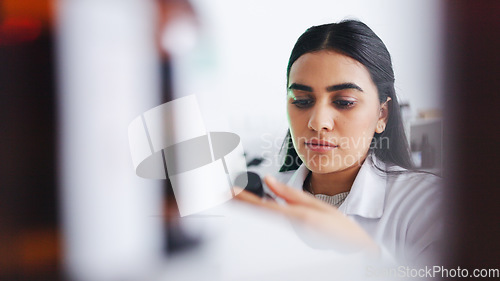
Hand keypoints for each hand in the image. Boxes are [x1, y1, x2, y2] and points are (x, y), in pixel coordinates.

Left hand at [235, 175, 379, 255]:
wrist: (354, 249)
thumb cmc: (340, 228)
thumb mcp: (316, 205)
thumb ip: (290, 193)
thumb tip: (269, 181)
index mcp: (296, 217)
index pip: (262, 206)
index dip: (243, 199)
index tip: (228, 192)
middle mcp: (289, 228)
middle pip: (257, 214)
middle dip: (238, 204)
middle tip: (221, 195)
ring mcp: (289, 236)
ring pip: (263, 220)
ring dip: (248, 210)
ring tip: (232, 201)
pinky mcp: (291, 239)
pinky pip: (273, 225)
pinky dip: (262, 217)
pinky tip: (255, 211)